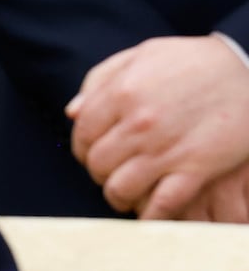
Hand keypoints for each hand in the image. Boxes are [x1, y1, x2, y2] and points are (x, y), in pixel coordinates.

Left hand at [67, 36, 248, 217]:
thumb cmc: (193, 60)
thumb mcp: (142, 55)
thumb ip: (101, 80)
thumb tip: (72, 111)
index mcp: (121, 93)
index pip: (82, 133)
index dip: (82, 149)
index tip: (90, 154)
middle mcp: (138, 123)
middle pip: (98, 164)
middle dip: (98, 173)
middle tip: (109, 173)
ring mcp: (166, 148)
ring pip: (121, 188)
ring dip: (118, 196)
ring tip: (125, 194)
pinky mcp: (197, 167)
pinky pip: (162, 204)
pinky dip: (150, 215)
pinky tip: (149, 211)